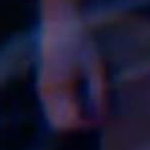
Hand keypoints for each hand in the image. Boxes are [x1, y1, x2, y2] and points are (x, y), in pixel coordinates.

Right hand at [38, 13, 108, 131]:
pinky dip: (69, 110)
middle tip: (102, 117)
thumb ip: (98, 92)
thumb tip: (102, 116)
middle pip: (59, 125)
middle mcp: (46, 93)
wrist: (60, 25)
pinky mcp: (45, 87)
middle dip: (80, 124)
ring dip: (74, 118)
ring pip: (55, 118)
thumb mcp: (95, 66)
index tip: (106, 119)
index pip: (69, 122)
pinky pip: (54, 109)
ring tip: (96, 108)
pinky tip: (86, 100)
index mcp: (57, 89)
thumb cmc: (80, 42)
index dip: (88, 124)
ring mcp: (43, 91)